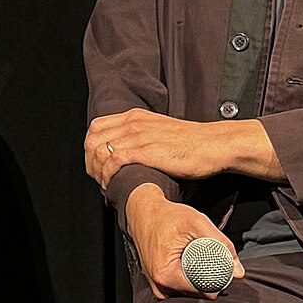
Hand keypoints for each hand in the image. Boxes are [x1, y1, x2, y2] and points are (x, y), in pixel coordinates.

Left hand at [85, 110, 280, 183]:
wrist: (212, 145)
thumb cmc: (191, 144)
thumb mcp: (159, 132)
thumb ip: (141, 137)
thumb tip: (126, 153)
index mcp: (134, 116)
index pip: (96, 127)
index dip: (91, 148)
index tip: (97, 166)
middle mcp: (133, 123)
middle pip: (92, 139)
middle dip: (90, 162)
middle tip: (99, 179)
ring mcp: (138, 135)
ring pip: (99, 150)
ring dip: (97, 171)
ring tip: (106, 185)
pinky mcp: (147, 151)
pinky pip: (114, 160)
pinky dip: (108, 175)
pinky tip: (114, 186)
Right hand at [125, 185, 243, 300]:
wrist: (143, 212)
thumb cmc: (166, 216)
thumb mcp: (196, 222)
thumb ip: (220, 243)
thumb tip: (238, 271)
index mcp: (165, 276)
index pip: (202, 292)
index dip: (218, 282)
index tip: (222, 268)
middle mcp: (159, 286)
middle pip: (196, 296)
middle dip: (209, 282)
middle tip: (213, 261)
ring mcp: (157, 287)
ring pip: (189, 294)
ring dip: (199, 281)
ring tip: (200, 261)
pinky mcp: (158, 284)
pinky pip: (180, 289)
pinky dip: (189, 280)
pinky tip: (191, 265)